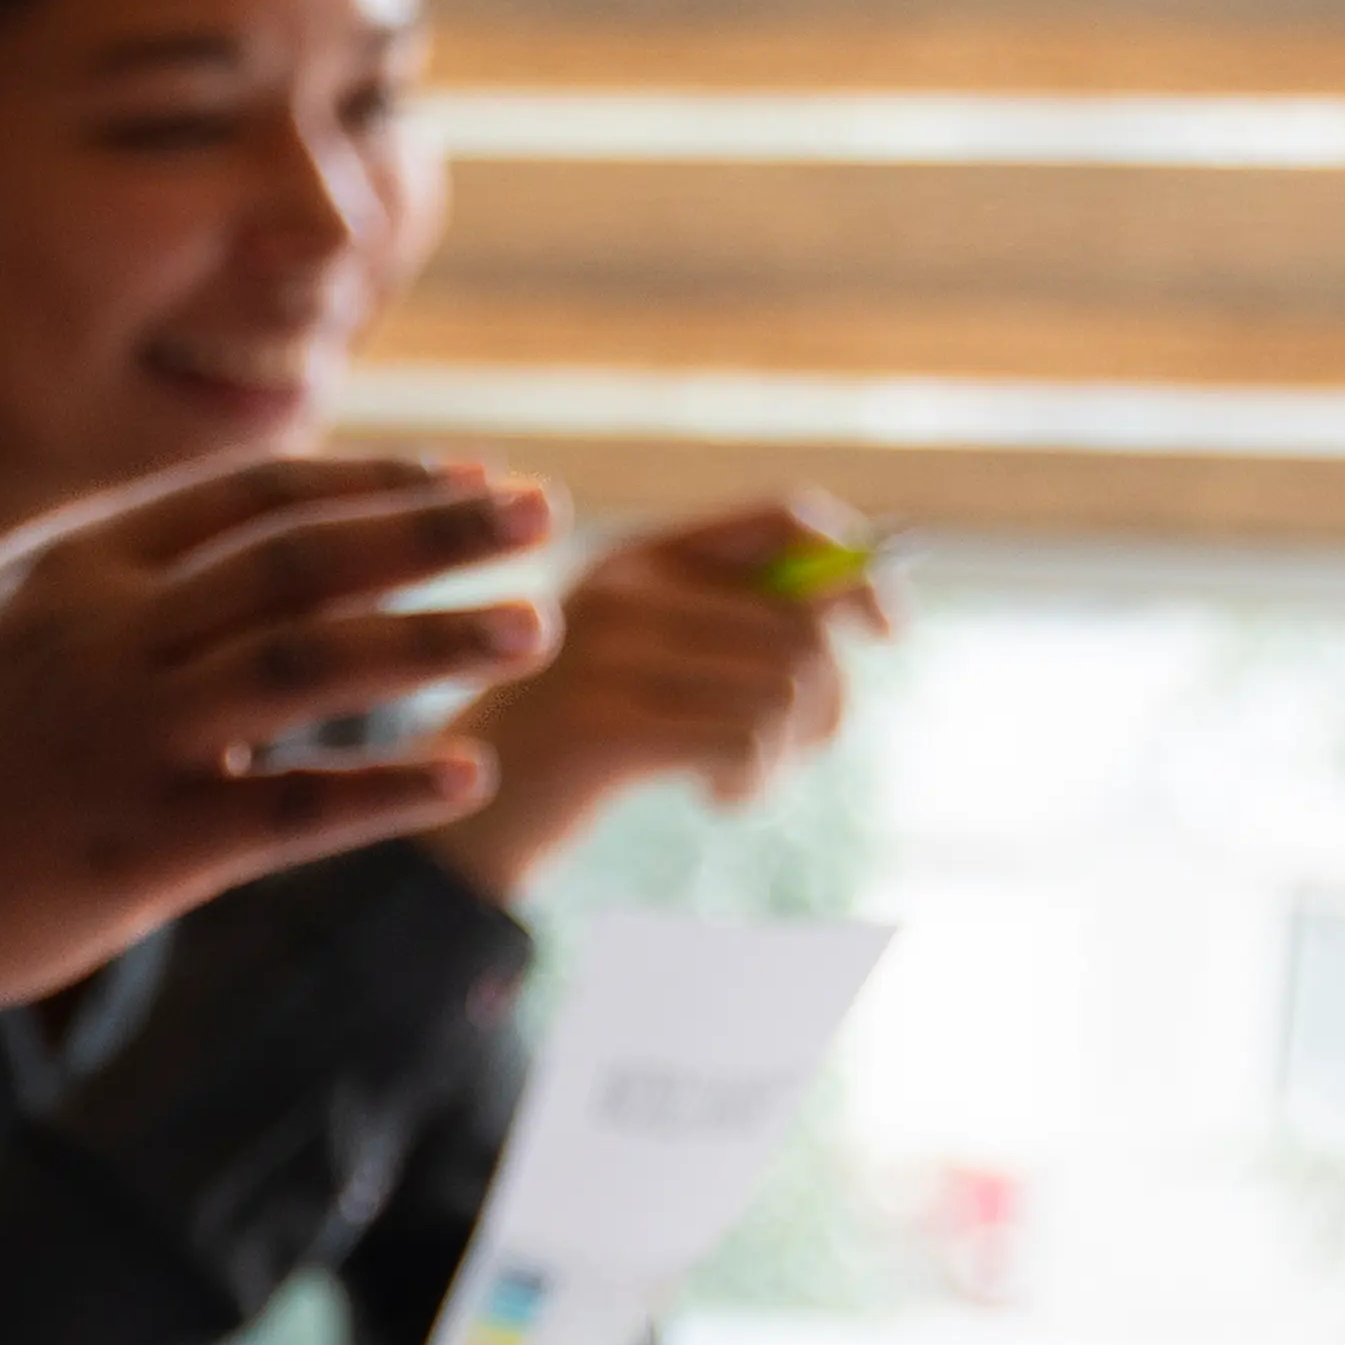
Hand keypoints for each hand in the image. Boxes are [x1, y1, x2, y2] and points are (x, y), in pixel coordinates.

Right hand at [0, 454, 558, 1023]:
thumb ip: (103, 592)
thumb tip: (233, 554)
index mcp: (60, 569)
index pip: (250, 495)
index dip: (374, 479)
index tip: (470, 473)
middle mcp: (95, 637)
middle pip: (302, 555)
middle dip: (437, 526)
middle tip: (548, 511)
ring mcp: (116, 741)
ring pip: (313, 662)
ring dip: (436, 637)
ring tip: (536, 623)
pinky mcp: (136, 850)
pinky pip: (291, 807)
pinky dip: (389, 787)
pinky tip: (471, 772)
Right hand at [415, 498, 887, 904]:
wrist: (458, 825)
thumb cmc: (578, 746)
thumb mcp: (644, 662)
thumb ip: (735, 622)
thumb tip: (870, 600)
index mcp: (641, 558)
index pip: (788, 519)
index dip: (858, 567)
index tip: (885, 630)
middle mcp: (623, 589)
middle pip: (803, 624)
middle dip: (826, 704)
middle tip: (792, 752)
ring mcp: (607, 654)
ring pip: (787, 687)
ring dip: (789, 753)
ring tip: (744, 778)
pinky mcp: (604, 725)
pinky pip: (747, 739)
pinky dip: (754, 780)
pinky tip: (719, 798)